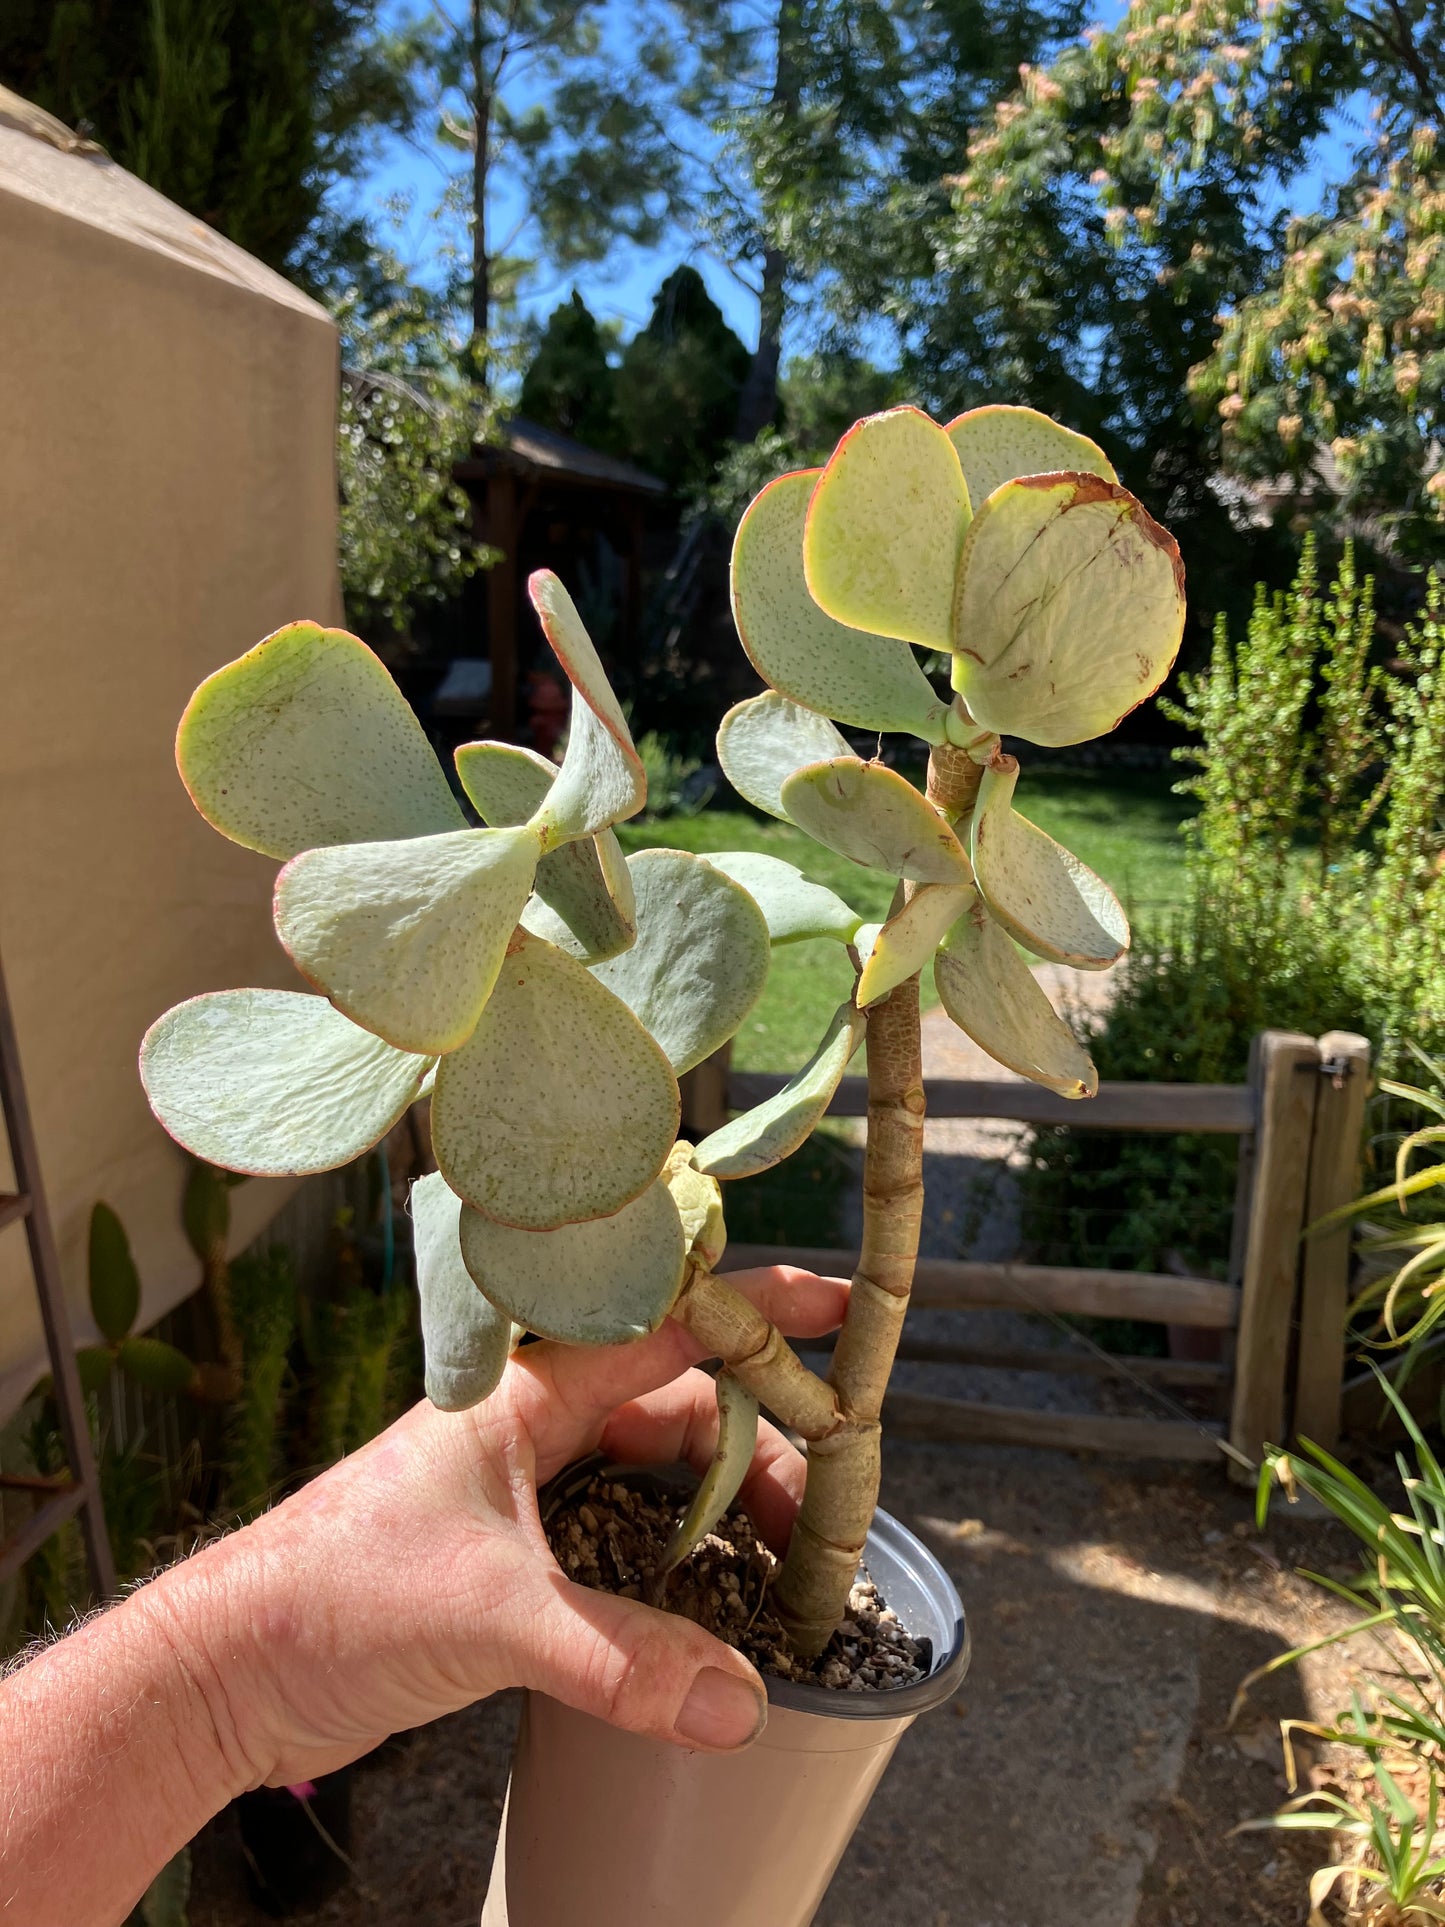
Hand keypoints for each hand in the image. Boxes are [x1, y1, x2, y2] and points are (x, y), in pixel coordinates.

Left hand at [143, 1265, 847, 1791]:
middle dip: (761, 1442)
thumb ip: (619, 1658)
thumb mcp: (492, 1617)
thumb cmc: (333, 1599)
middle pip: (679, 1406)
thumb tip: (737, 1704)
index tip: (842, 1309)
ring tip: (784, 1558)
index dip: (757, 1310)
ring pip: (653, 1472)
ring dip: (720, 1507)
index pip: (664, 1324)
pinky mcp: (514, 1555)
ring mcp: (524, 1489)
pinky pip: (623, 1535)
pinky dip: (677, 1559)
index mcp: (526, 1391)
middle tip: (824, 1504)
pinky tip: (713, 1601)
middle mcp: (533, 1426)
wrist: (232, 1672)